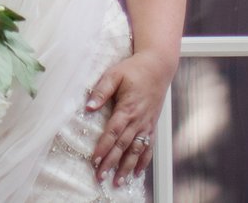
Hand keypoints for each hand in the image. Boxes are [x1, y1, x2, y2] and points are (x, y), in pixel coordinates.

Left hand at [84, 49, 171, 189]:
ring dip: (127, 167)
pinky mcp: (152, 125)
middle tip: (101, 177)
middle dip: (111, 163)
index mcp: (127, 108)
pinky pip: (148, 147)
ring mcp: (146, 124)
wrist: (158, 66)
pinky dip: (143, 161)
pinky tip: (137, 173)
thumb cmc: (135, 69)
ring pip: (136, 150)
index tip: (94, 159)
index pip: (113, 132)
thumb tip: (88, 106)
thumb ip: (101, 91)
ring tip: (118, 181)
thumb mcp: (114, 74)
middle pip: (123, 145)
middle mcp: (138, 120)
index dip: (103, 147)